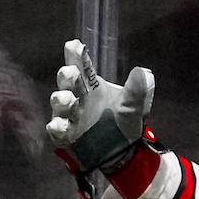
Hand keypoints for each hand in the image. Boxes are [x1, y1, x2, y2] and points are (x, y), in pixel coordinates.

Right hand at [46, 39, 154, 175]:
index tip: (74, 45)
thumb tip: (143, 72)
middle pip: (67, 81)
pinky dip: (57, 127)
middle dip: (67, 76)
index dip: (77, 56)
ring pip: (59, 103)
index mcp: (92, 85)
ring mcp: (68, 115)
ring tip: (69, 100)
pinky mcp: (64, 135)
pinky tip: (61, 126)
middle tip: (72, 73)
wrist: (121, 153)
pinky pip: (56, 129)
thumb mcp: (133, 106)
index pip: (83, 66)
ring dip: (62, 100)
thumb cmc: (122, 123)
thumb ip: (137, 90)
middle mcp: (77, 96)